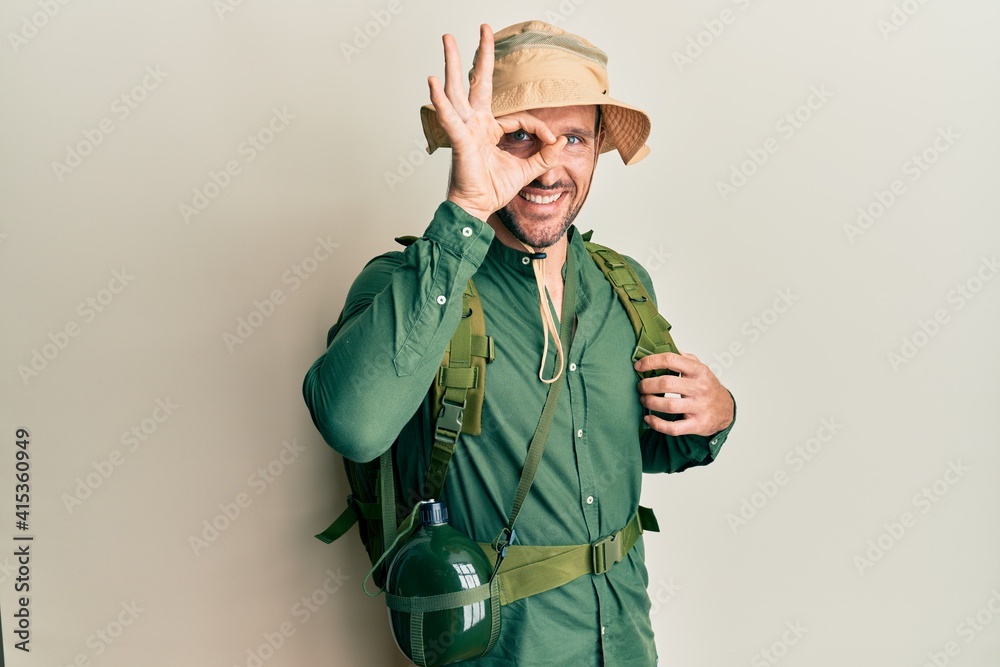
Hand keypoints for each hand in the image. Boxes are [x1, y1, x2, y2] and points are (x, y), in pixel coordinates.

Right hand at [428, 24, 566, 221]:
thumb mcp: (526, 170)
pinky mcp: (459, 140)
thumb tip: (562, 141)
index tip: (551, 140)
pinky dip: (440, 101)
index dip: (538, 126)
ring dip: (453, 63)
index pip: (519, 117)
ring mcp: (465, 129)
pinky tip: (432, 82)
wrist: (476, 208)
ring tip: (447, 39)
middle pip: (477, 82)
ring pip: (457, 90)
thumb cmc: (492, 189)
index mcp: (489, 129)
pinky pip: (450, 118)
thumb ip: (544, 156)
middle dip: (480, 55)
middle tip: (483, 28)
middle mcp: (475, 124)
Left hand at [634, 352, 733, 436]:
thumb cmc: (707, 387)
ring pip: (668, 405)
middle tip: (640, 387)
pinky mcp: (697, 424)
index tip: (638, 366)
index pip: (671, 360)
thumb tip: (660, 348)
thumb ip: (682, 357)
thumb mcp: (700, 368)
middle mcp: (700, 387)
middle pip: (666, 383)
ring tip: (644, 400)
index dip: (650, 362)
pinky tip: (649, 419)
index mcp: (698, 370)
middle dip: (647, 385)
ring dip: (650, 402)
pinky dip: (657, 424)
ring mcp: (699, 407)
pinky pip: (673, 427)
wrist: (725, 409)